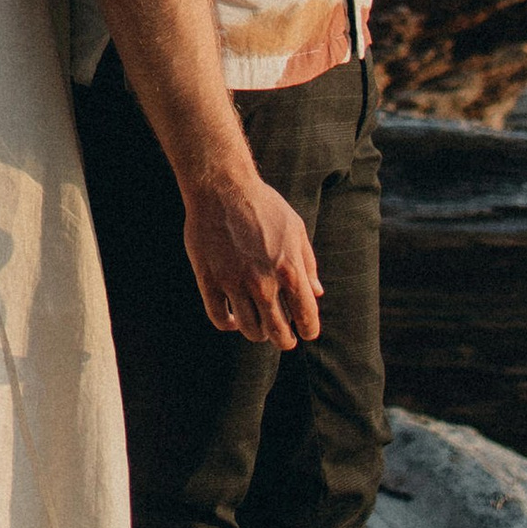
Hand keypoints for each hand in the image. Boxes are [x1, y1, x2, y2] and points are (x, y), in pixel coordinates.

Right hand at [183, 166, 322, 347]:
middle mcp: (263, 282)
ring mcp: (234, 283)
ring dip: (258, 334)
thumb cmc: (263, 205)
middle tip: (285, 341)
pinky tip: (234, 319)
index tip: (307, 334)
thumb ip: (308, 263)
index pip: (305, 315)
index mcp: (289, 269)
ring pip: (250, 329)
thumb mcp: (295, 228)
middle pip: (277, 331)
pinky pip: (219, 317)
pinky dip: (229, 324)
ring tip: (260, 329)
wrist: (222, 187)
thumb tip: (316, 293)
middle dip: (285, 341)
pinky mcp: (210, 280)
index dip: (309, 329)